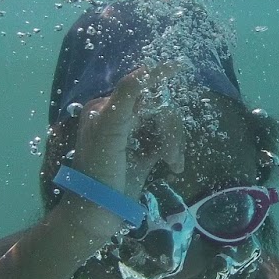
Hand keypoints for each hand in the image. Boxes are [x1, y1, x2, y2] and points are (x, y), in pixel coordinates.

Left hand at [69, 65, 185, 201]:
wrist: (98, 212)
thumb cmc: (99, 170)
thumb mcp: (109, 131)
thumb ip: (125, 99)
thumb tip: (144, 70)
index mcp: (106, 109)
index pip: (137, 86)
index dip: (158, 75)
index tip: (180, 65)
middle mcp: (120, 119)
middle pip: (157, 108)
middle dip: (168, 128)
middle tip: (169, 152)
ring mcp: (134, 136)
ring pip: (165, 125)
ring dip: (173, 142)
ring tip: (172, 162)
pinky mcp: (145, 153)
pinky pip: (167, 142)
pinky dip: (173, 152)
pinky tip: (173, 167)